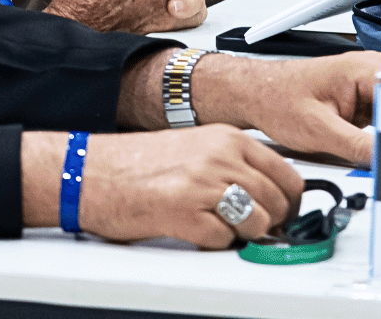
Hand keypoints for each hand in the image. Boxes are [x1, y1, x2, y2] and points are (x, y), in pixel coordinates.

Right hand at [23, 126, 301, 245]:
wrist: (90, 172)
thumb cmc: (135, 163)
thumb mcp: (194, 147)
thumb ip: (232, 164)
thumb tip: (268, 192)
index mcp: (226, 138)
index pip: (287, 173)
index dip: (290, 200)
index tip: (285, 212)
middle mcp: (219, 157)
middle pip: (278, 201)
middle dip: (271, 222)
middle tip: (253, 227)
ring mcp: (204, 184)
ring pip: (258, 222)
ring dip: (244, 234)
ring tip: (221, 229)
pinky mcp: (186, 213)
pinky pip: (225, 240)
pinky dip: (216, 243)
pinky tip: (196, 231)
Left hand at [191, 52, 380, 166]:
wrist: (254, 94)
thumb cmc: (276, 98)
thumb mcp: (318, 130)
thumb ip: (357, 146)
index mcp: (363, 70)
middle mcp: (369, 73)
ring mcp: (366, 87)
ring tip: (370, 148)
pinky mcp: (361, 103)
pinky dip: (376, 138)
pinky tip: (362, 146)